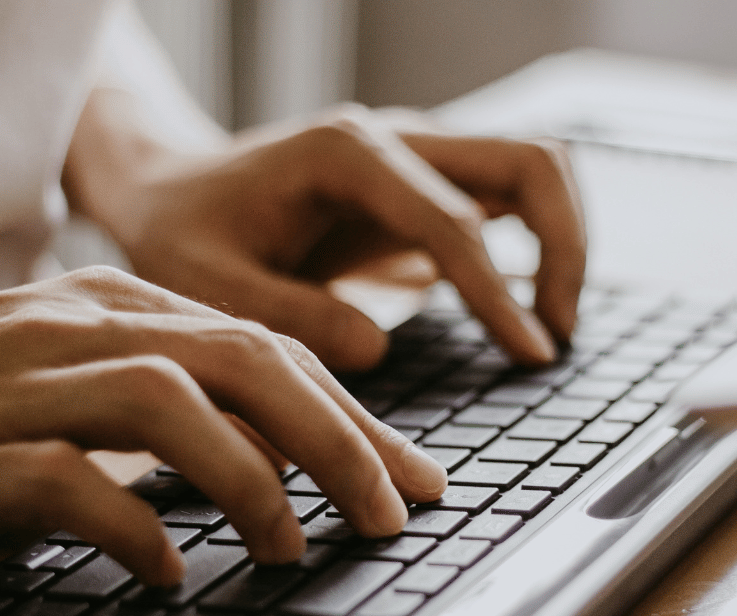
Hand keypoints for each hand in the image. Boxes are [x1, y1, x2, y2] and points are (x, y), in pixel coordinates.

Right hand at [0, 267, 446, 582]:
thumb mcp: (78, 374)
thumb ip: (174, 397)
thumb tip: (284, 460)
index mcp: (119, 306)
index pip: (267, 347)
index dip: (354, 414)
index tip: (414, 477)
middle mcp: (79, 327)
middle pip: (242, 361)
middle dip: (337, 439)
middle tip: (390, 514)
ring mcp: (19, 383)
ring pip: (167, 403)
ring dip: (249, 480)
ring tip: (290, 546)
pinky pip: (66, 482)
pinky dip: (132, 528)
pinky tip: (165, 575)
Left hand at [66, 99, 585, 371]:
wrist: (171, 191)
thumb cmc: (184, 235)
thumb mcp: (208, 283)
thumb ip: (289, 314)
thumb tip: (379, 348)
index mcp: (347, 154)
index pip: (455, 220)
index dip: (498, 294)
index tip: (529, 354)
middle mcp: (397, 140)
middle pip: (532, 161)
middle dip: (566, 247)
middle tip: (555, 335)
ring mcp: (418, 157)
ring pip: (535, 169)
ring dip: (564, 242)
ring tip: (549, 328)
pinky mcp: (424, 186)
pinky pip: (509, 199)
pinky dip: (537, 246)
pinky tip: (520, 314)